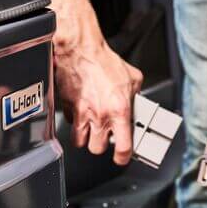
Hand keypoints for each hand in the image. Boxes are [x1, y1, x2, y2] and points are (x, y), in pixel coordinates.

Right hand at [53, 5, 142, 164]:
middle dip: (101, 144)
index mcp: (119, 110)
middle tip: (106, 134)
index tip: (122, 157)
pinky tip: (82, 110)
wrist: (81, 50)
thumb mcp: (133, 79)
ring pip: (80, 141)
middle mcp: (100, 116)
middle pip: (97, 149)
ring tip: (92, 127)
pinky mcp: (67, 108)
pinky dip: (75, 120)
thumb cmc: (105, 62)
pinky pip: (70, 123)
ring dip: (86, 137)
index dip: (123, 157)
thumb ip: (136, 96)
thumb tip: (138, 105)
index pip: (122, 147)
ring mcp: (81, 114)